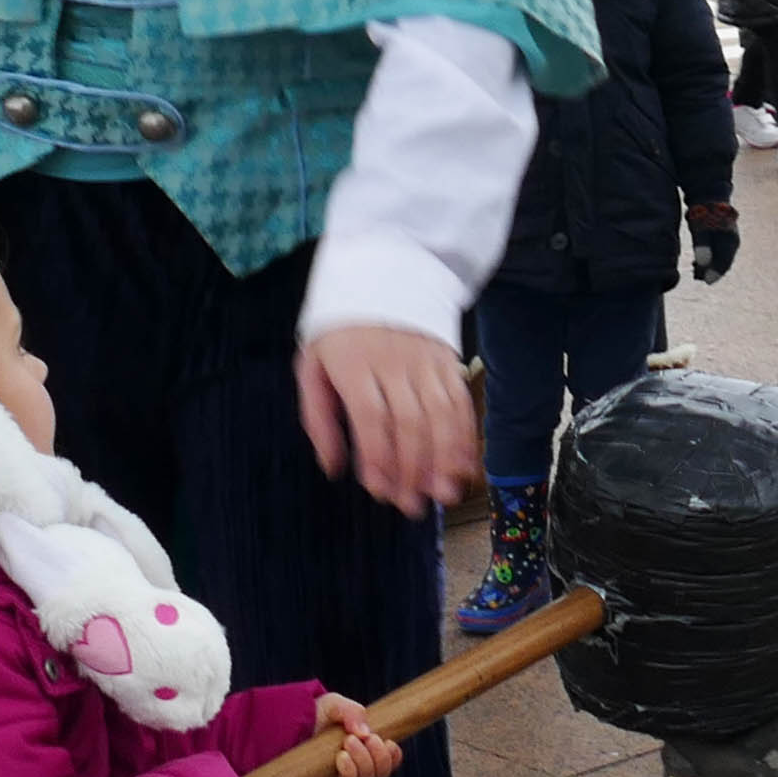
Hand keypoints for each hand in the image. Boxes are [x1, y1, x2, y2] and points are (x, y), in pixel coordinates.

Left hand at [295, 323, 477, 511]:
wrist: (379, 271)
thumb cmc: (339, 328)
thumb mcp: (312, 365)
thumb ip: (318, 418)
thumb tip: (333, 467)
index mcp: (353, 363)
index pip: (371, 418)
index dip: (378, 458)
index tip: (381, 491)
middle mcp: (393, 362)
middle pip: (409, 422)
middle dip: (413, 469)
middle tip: (412, 505)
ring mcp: (425, 360)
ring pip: (441, 414)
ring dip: (445, 459)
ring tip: (444, 493)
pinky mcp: (447, 360)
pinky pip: (460, 401)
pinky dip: (465, 435)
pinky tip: (464, 464)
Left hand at [299, 692, 403, 776]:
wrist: (286, 726)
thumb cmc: (316, 715)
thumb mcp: (334, 705)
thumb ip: (352, 711)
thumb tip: (365, 733)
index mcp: (366, 749)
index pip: (389, 761)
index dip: (394, 756)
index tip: (387, 741)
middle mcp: (358, 767)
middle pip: (381, 772)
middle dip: (378, 756)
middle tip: (365, 738)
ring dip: (363, 761)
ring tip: (349, 741)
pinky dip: (349, 771)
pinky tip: (341, 757)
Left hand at [688, 202, 738, 282]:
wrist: (708, 194)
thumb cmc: (704, 212)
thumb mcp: (700, 228)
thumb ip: (702, 246)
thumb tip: (702, 263)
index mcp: (730, 241)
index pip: (725, 264)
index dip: (715, 274)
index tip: (704, 280)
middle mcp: (732, 242)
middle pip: (723, 263)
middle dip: (711, 271)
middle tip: (696, 275)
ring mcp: (728, 239)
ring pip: (720, 258)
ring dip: (709, 266)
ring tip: (695, 269)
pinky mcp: (722, 236)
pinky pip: (717, 253)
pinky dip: (709, 259)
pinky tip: (697, 262)